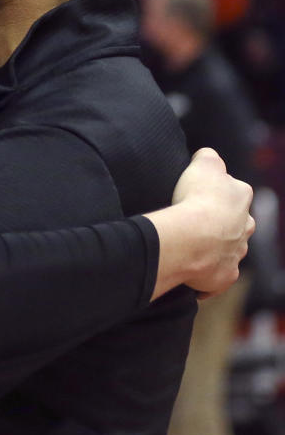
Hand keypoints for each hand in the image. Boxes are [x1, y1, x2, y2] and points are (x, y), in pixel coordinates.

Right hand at [148, 147, 253, 299]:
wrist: (191, 238)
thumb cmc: (197, 198)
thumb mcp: (204, 163)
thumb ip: (208, 157)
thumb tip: (207, 156)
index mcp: (242, 197)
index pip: (232, 191)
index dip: (214, 193)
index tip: (196, 195)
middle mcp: (245, 227)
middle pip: (234, 223)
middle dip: (219, 224)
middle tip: (192, 222)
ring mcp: (236, 253)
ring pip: (227, 250)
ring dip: (212, 249)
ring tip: (188, 246)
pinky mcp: (225, 276)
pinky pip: (216, 277)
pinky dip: (205, 277)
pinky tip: (189, 271)